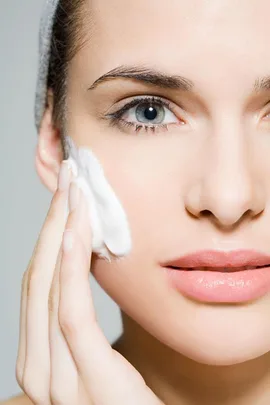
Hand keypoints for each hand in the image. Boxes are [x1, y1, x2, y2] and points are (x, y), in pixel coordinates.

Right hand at [16, 160, 163, 404]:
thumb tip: (80, 265)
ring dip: (63, 232)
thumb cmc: (123, 398)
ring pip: (50, 287)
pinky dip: (71, 268)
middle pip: (38, 276)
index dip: (47, 233)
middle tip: (70, 179)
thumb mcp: (94, 355)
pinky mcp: (88, 380)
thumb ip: (76, 322)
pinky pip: (72, 313)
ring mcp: (56, 377)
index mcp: (37, 357)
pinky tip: (77, 233)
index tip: (65, 195)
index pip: (37, 282)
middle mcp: (37, 367)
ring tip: (77, 193)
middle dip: (53, 222)